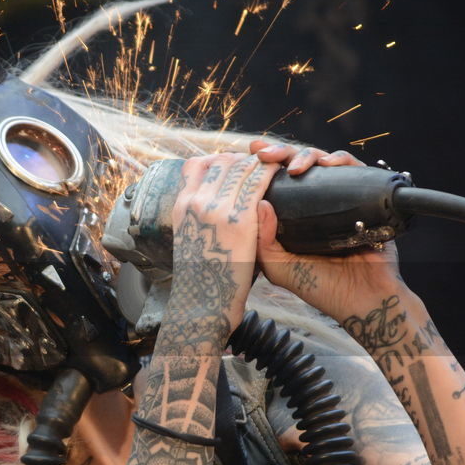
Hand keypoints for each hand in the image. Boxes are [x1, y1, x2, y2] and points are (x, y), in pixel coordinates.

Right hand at [161, 152, 279, 348]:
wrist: (203, 306)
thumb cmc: (201, 281)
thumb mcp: (189, 242)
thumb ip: (199, 221)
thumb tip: (213, 210)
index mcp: (181, 206)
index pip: (195, 164)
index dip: (218, 160)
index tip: (234, 166)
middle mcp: (196, 201)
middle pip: (221, 160)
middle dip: (242, 158)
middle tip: (261, 165)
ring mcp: (217, 208)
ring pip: (241, 166)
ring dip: (259, 162)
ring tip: (275, 167)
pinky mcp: (240, 219)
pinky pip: (258, 182)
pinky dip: (270, 173)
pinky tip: (283, 174)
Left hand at [244, 138, 406, 320]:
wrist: (364, 300)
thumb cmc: (321, 288)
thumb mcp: (280, 268)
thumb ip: (263, 241)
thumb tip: (260, 203)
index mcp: (294, 218)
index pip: (277, 183)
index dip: (264, 167)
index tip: (250, 155)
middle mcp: (315, 205)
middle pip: (298, 166)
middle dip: (280, 153)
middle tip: (265, 154)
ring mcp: (340, 200)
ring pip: (324, 162)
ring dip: (307, 154)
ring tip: (297, 166)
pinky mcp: (365, 198)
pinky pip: (354, 170)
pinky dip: (340, 160)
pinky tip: (328, 164)